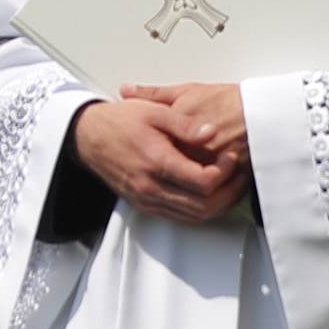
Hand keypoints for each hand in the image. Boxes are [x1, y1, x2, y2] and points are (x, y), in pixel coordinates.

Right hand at [76, 94, 245, 224]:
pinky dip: (200, 210)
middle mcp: (151, 187)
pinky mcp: (145, 205)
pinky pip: (179, 218)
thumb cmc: (120, 122)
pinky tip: (209, 195)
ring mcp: (147, 199)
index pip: (203, 182)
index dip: (225, 172)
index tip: (231, 157)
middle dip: (229, 193)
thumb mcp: (155, 111)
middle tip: (240, 175)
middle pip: (203, 206)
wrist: (88, 136)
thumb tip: (211, 132)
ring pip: (193, 217)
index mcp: (156, 162)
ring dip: (218, 205)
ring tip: (231, 185)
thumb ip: (186, 124)